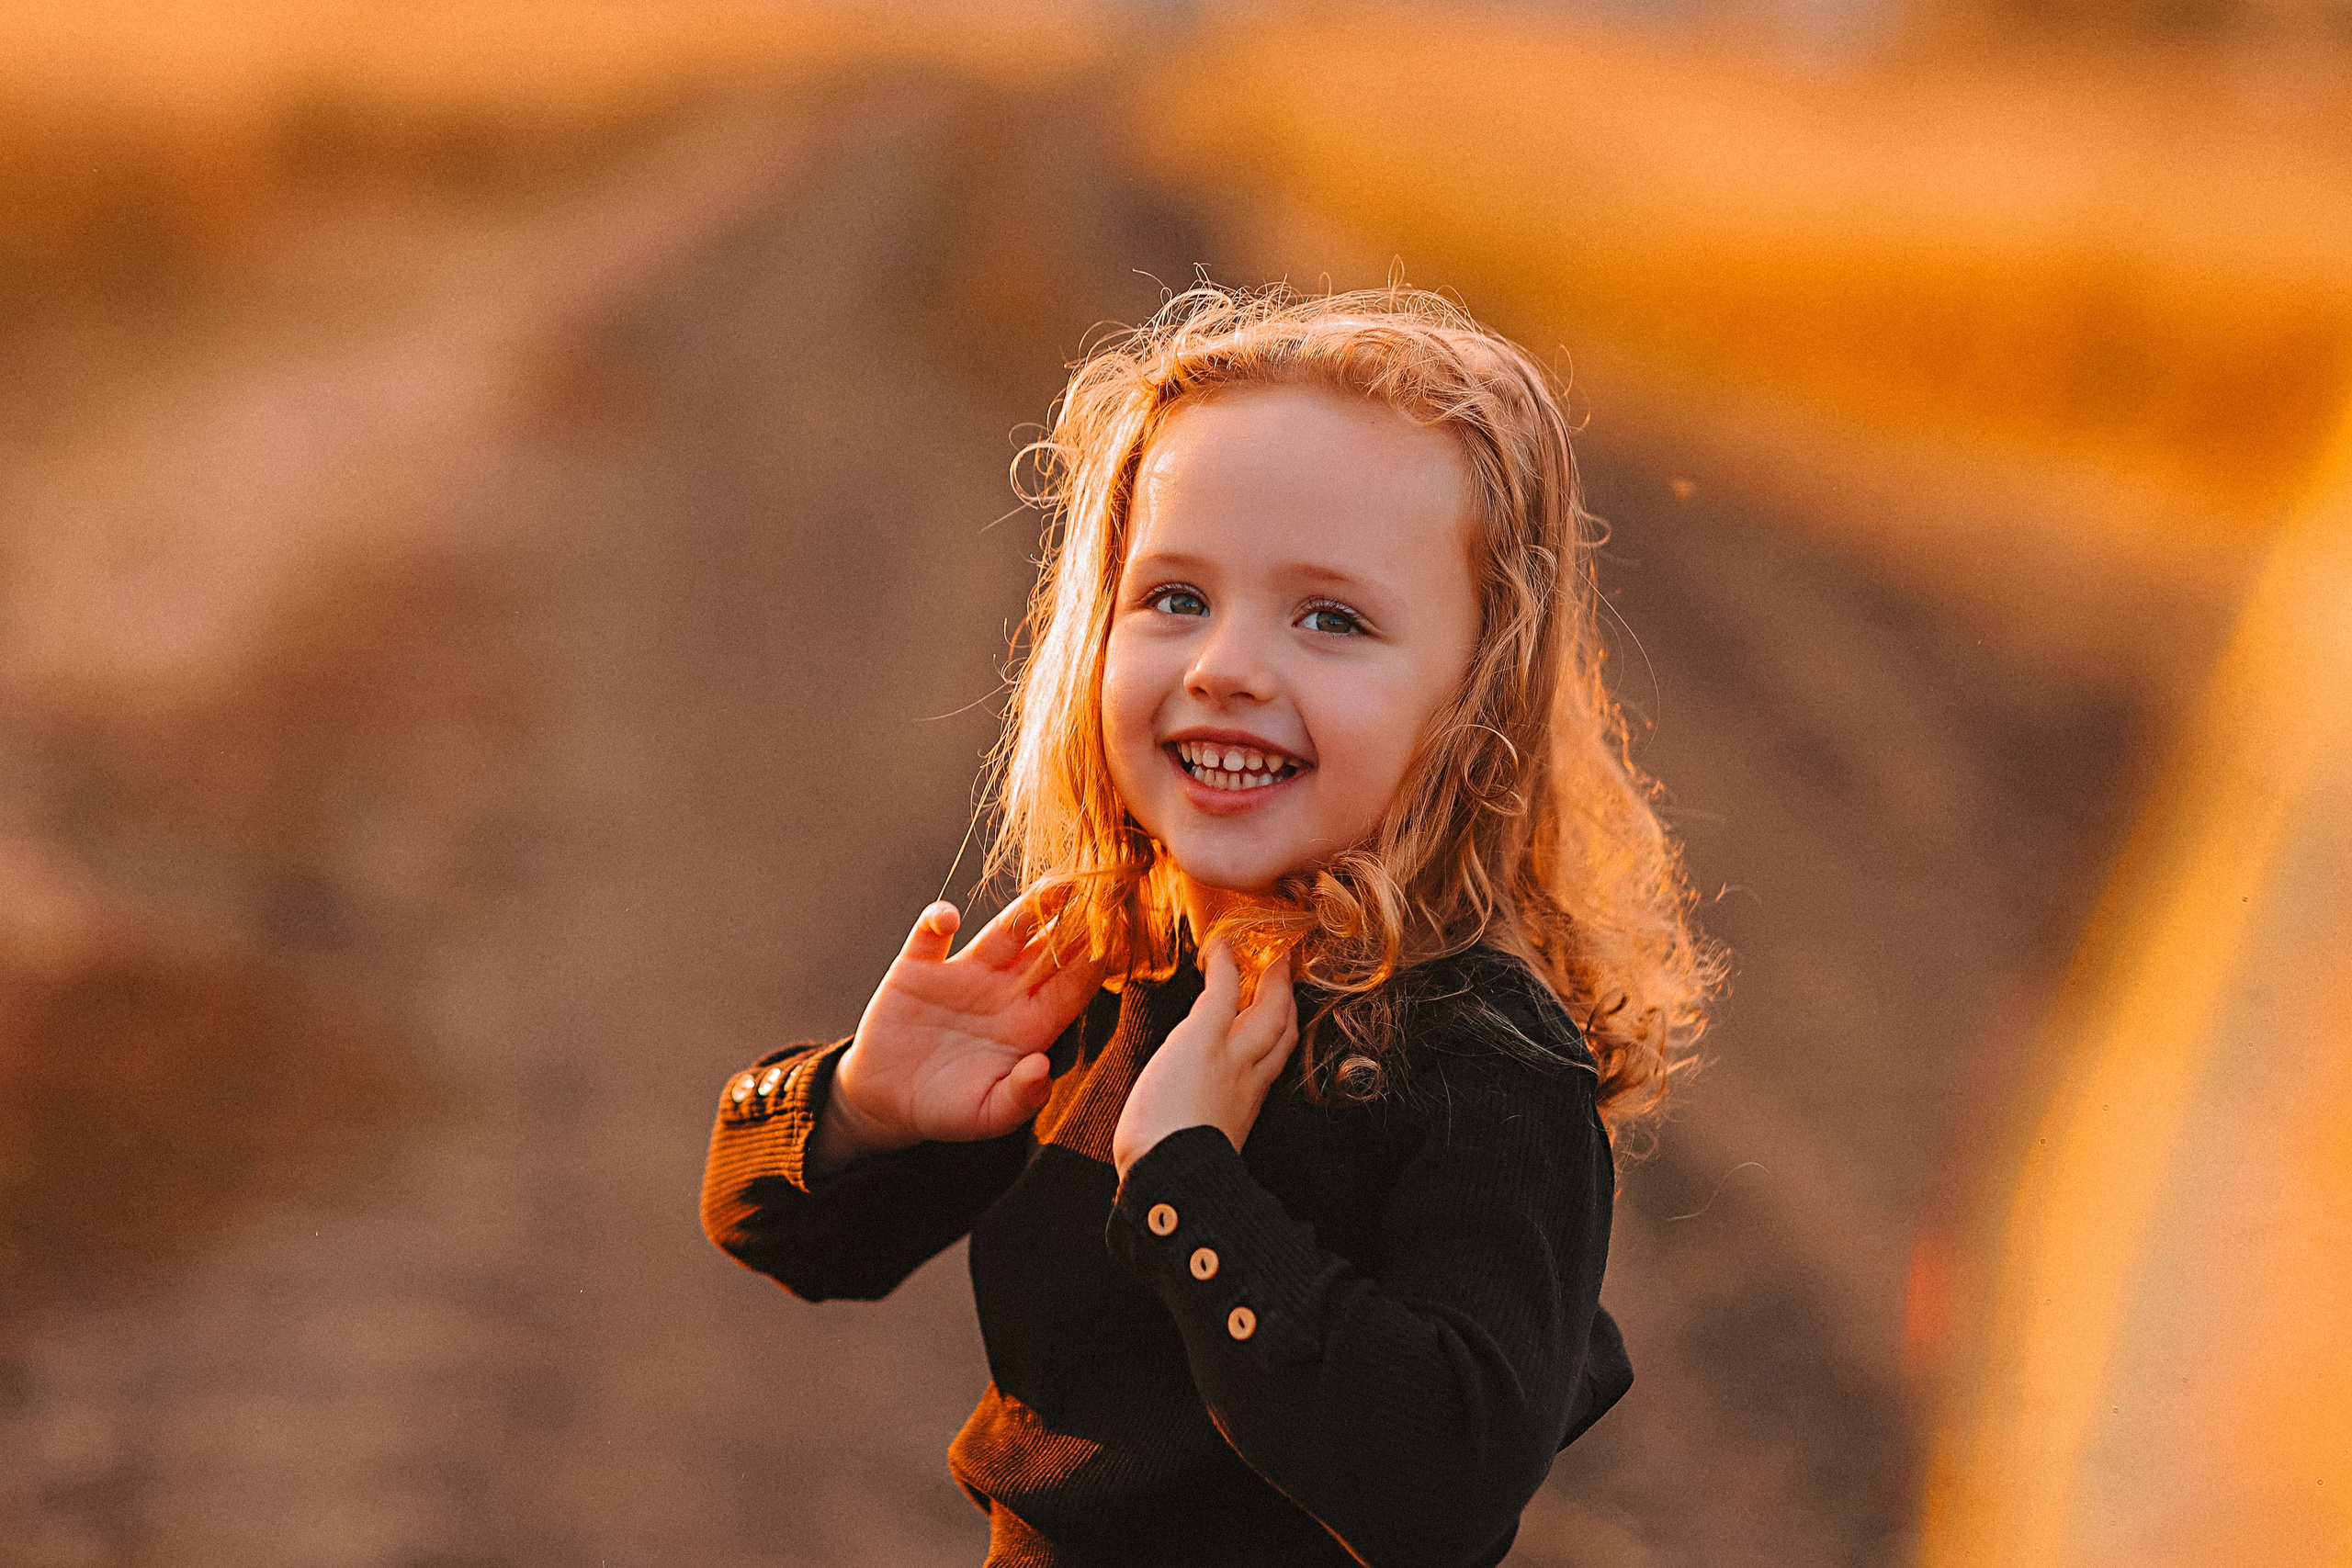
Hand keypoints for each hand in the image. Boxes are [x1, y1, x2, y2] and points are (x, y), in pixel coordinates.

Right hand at [813, 891, 1109, 1176]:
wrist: (888, 1100)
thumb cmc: (949, 1109)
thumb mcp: (987, 1116)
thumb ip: (1020, 1098)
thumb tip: (1043, 1069)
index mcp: (1030, 1025)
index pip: (1072, 986)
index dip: (1096, 960)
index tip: (1121, 934)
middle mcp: (1005, 991)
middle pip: (1046, 948)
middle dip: (1073, 921)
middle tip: (1100, 888)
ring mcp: (963, 975)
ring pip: (1002, 932)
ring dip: (1025, 908)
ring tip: (1051, 884)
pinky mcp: (918, 968)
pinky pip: (930, 935)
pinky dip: (938, 920)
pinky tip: (947, 918)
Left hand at [1111, 941, 1297, 1180]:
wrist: (1170, 1172)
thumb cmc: (1171, 1168)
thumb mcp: (1193, 1144)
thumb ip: (1199, 1126)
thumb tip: (1178, 1129)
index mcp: (1244, 1105)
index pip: (1271, 1063)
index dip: (1278, 1038)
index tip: (1280, 1021)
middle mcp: (1248, 1078)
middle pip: (1282, 1031)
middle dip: (1288, 1001)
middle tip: (1289, 975)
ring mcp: (1231, 1055)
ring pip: (1268, 1012)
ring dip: (1273, 981)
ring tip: (1273, 957)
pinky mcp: (1206, 1038)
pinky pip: (1224, 992)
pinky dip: (1226, 967)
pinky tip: (1221, 948)